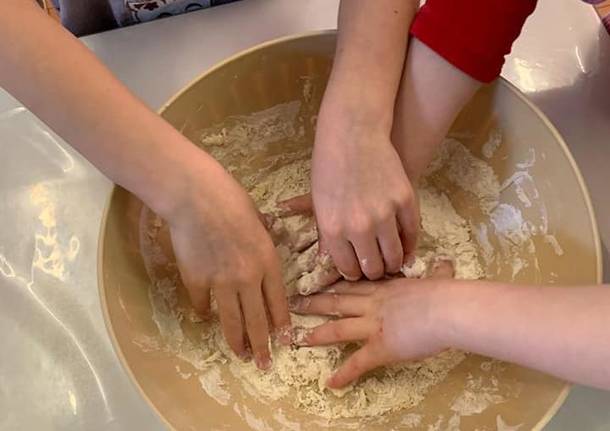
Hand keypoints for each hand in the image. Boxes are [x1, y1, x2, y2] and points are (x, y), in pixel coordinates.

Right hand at [166, 159, 290, 369]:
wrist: (195, 196)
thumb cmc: (230, 200)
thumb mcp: (259, 222)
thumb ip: (262, 246)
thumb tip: (260, 260)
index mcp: (268, 262)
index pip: (278, 303)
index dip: (280, 325)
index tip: (283, 340)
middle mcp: (248, 278)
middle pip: (257, 320)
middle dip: (262, 345)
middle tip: (263, 362)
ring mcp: (221, 282)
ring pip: (231, 321)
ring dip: (236, 341)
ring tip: (240, 354)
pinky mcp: (195, 280)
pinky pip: (202, 304)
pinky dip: (204, 312)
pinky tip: (205, 316)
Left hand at [289, 260, 453, 387]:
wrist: (447, 309)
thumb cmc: (447, 293)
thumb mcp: (439, 278)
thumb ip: (438, 272)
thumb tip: (446, 263)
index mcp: (386, 288)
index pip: (354, 284)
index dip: (335, 284)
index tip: (318, 282)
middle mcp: (373, 304)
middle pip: (337, 301)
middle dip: (314, 302)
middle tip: (295, 302)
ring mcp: (373, 325)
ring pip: (337, 328)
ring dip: (316, 334)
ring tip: (298, 339)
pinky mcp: (379, 348)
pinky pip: (357, 363)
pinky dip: (343, 374)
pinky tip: (330, 384)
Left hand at [312, 119, 418, 280]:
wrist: (353, 133)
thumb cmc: (329, 165)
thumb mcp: (319, 203)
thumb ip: (327, 234)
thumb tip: (332, 261)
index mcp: (333, 230)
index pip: (348, 269)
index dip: (354, 273)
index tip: (358, 270)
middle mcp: (359, 227)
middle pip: (373, 268)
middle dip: (374, 272)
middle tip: (377, 268)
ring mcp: (385, 214)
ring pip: (395, 256)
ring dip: (394, 262)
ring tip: (392, 261)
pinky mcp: (405, 200)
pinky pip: (413, 233)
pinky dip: (410, 243)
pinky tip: (406, 246)